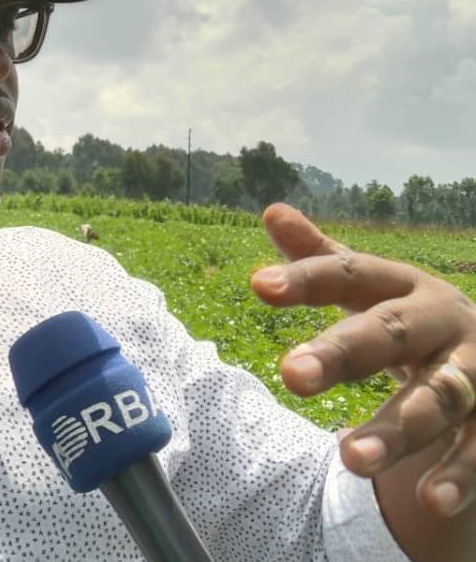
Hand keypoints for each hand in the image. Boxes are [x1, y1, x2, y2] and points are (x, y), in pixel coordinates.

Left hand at [250, 204, 475, 520]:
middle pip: (390, 333)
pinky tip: (430, 502)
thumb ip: (321, 259)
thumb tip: (272, 209)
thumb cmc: (410, 318)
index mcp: (405, 285)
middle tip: (289, 375)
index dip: (306, 278)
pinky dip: (458, 475)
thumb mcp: (372, 288)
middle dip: (342, 353)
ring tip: (348, 459)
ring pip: (440, 398)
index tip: (257, 285)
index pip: (349, 274)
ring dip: (398, 429)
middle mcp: (444, 322)